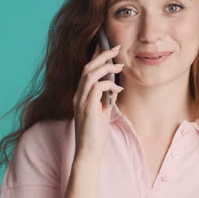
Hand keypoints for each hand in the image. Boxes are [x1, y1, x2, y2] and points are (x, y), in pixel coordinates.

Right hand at [72, 44, 123, 162]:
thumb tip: (114, 86)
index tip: (107, 47)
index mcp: (80, 95)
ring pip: (90, 74)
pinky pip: (97, 88)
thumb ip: (105, 98)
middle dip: (102, 55)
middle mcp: (78, 95)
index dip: (96, 56)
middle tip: (116, 49)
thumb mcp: (102, 111)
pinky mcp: (87, 108)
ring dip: (106, 67)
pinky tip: (118, 89)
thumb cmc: (95, 133)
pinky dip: (109, 85)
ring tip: (120, 66)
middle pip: (87, 67)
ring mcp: (81, 101)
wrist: (88, 151)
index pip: (86, 70)